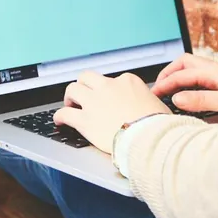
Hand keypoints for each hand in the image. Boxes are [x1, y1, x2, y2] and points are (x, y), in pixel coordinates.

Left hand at [53, 71, 170, 153]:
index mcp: (128, 81)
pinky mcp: (85, 120)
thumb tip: (149, 106)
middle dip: (83, 85)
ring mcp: (95, 102)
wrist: (150, 139)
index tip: (107, 98)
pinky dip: (60, 116)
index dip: (108, 90)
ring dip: (69, 97)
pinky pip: (65, 113)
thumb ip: (147, 101)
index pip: (113, 80)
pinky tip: (59, 121)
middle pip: (87, 77)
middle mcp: (109, 87)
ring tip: (69, 105)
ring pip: (72, 89)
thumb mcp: (157, 105)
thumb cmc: (158, 126)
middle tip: (82, 95)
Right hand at [150, 54, 217, 117]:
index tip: (155, 94)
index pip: (182, 73)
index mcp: (215, 71)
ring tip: (170, 89)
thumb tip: (177, 98)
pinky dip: (190, 82)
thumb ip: (201, 100)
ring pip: (195, 68)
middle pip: (186, 62)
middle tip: (159, 87)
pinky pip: (203, 76)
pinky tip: (191, 94)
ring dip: (180, 75)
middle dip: (170, 72)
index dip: (166, 83)